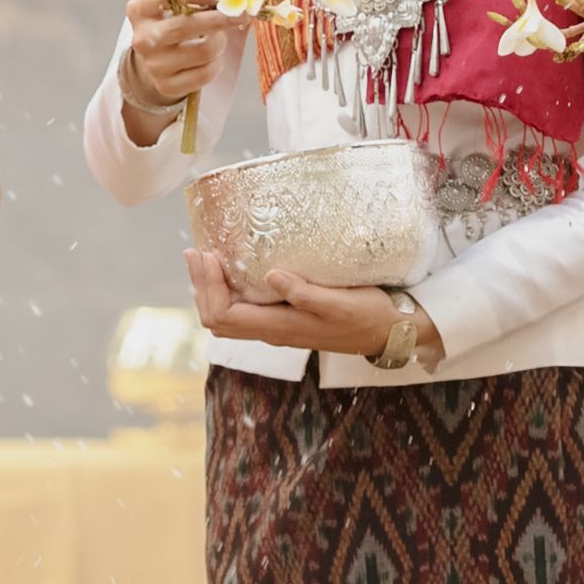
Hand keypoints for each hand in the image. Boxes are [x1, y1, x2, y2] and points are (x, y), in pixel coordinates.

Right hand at [116, 0, 225, 136]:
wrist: (155, 60)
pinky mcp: (167, 86)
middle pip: (189, 25)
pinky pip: (207, 73)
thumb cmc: (170, 22)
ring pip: (206, 50)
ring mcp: (154, 65)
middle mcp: (142, 38)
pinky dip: (217, 63)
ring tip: (216, 38)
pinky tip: (211, 58)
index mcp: (140, 10)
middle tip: (242, 14)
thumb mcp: (173, 2)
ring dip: (220, 42)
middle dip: (221, 18)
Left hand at [183, 241, 404, 359]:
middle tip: (195, 251)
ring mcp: (277, 326)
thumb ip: (306, 293)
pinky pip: (242, 309)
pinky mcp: (283, 318)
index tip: (207, 255)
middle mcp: (272, 331)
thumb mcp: (340, 302)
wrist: (388, 332)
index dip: (208, 288)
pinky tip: (232, 270)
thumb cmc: (367, 316)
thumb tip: (271, 277)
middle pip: (217, 319)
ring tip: (205, 258)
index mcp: (280, 328)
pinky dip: (228, 290)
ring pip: (227, 316)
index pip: (224, 316)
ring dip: (211, 289)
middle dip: (201, 286)